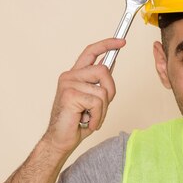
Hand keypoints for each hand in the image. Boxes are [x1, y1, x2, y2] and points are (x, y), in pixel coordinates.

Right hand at [42, 38, 125, 153]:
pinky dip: (97, 117)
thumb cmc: (76, 122)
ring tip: (90, 118)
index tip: (121, 41)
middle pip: (103, 70)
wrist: (60, 140)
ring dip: (102, 110)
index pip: (91, 52)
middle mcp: (70, 76)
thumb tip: (110, 63)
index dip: (107, 44)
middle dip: (110, 91)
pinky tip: (86, 122)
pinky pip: (97, 103)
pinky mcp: (70, 95)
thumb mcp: (93, 100)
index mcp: (75, 75)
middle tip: (101, 108)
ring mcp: (68, 84)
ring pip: (102, 91)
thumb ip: (99, 83)